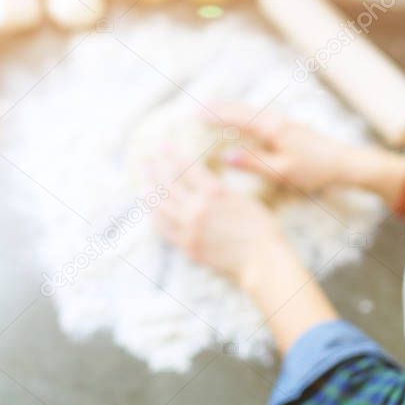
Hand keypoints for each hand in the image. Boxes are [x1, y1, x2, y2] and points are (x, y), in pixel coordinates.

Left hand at [154, 159, 287, 287]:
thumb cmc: (260, 226)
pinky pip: (164, 229)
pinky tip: (151, 210)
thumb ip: (217, 188)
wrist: (261, 258)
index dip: (172, 155)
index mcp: (214, 192)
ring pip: (160, 206)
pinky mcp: (187, 245)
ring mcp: (189, 228)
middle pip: (167, 184)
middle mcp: (197, 208)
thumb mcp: (241, 197)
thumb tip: (201, 179)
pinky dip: (155, 216)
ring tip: (143, 182)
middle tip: (145, 159)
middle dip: (154, 168)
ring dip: (149, 191)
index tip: (164, 145)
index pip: (186, 167)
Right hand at [203, 103, 404, 204]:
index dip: (215, 115)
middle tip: (195, 108)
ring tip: (210, 110)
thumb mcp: (281, 172)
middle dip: (219, 108)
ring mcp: (282, 120)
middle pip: (241, 109)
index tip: (195, 114)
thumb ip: (253, 163)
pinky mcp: (287, 126)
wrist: (343, 162)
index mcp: (272, 128)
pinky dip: (242, 116)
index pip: (237, 117)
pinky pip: (257, 116)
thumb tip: (225, 156)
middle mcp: (276, 119)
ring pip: (250, 111)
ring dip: (230, 110)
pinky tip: (237, 121)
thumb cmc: (314, 170)